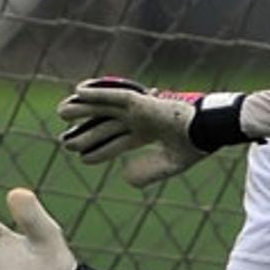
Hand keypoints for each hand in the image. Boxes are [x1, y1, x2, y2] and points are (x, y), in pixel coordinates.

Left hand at [57, 77, 246, 186]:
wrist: (208, 131)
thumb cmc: (195, 145)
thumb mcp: (169, 164)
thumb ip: (148, 172)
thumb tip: (125, 177)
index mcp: (148, 132)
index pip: (117, 141)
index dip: (99, 150)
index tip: (81, 158)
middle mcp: (140, 119)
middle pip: (106, 124)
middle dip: (85, 132)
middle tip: (65, 140)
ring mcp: (139, 109)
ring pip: (104, 108)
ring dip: (82, 109)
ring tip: (62, 112)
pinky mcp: (141, 102)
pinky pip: (114, 96)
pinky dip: (96, 93)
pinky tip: (78, 91)